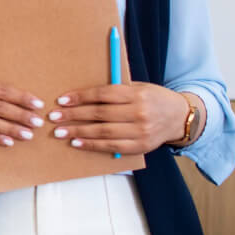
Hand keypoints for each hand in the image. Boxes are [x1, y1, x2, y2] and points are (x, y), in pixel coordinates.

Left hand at [48, 83, 190, 154]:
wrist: (179, 117)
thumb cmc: (153, 98)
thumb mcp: (138, 87)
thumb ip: (115, 91)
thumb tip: (83, 94)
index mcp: (137, 94)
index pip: (103, 94)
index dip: (81, 97)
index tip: (62, 100)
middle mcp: (139, 113)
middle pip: (100, 114)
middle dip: (74, 116)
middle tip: (54, 117)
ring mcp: (140, 131)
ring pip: (103, 132)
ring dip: (79, 132)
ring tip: (60, 132)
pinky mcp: (140, 146)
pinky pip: (112, 147)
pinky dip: (92, 145)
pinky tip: (77, 143)